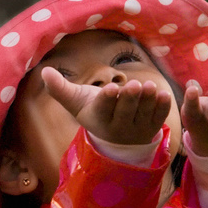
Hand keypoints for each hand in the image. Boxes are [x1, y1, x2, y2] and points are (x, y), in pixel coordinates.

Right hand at [39, 68, 171, 146]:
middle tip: (134, 84)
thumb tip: (44, 71)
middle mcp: (117, 128)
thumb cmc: (93, 110)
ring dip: (147, 101)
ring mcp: (136, 129)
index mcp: (98, 119)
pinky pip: (158, 118)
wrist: (115, 135)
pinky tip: (163, 94)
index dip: (107, 99)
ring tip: (149, 86)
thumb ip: (60, 88)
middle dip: (129, 98)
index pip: (102, 109)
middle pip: (124, 113)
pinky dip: (162, 108)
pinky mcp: (152, 128)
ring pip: (143, 114)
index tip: (110, 88)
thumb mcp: (76, 101)